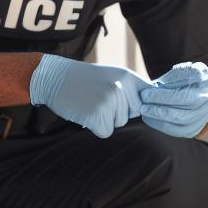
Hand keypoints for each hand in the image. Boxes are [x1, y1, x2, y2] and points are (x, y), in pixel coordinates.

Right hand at [30, 54, 151, 137]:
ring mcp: (109, 102)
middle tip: (97, 98)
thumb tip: (153, 106)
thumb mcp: (111, 75)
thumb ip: (131, 88)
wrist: (53, 77)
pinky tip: (84, 112)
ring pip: (118, 123)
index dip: (137, 104)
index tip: (127, 104)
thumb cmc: (82, 79)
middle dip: (116, 112)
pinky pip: (106, 132)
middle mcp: (121, 89)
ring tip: (89, 102)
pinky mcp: (97, 116)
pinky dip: (95, 127)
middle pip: (131, 114)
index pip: (148, 99)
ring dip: (104, 118)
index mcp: (127, 77)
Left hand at [140, 61, 207, 137]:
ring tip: (145, 113)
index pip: (184, 94)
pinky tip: (150, 119)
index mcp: (202, 79)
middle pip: (185, 111)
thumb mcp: (174, 72)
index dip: (163, 96)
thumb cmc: (178, 77)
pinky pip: (180, 131)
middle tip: (143, 107)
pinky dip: (162, 126)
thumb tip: (152, 90)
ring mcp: (204, 114)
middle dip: (160, 110)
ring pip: (183, 122)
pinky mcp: (196, 126)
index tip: (146, 95)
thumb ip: (167, 81)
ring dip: (159, 119)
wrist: (190, 86)